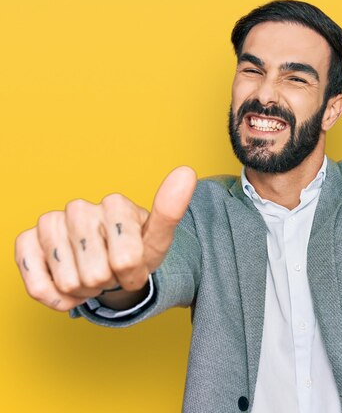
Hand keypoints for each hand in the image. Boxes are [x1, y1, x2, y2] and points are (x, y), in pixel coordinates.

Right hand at [14, 166, 196, 311]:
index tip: (136, 266)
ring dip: (84, 291)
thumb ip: (170, 211)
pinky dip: (56, 298)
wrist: (110, 263)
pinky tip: (68, 288)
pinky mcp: (26, 241)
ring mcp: (50, 222)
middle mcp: (80, 207)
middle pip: (96, 274)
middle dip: (109, 283)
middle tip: (112, 271)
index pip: (127, 260)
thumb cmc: (136, 250)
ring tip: (93, 275)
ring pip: (69, 282)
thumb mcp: (157, 240)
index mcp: (116, 203)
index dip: (134, 274)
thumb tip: (186, 172)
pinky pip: (38, 285)